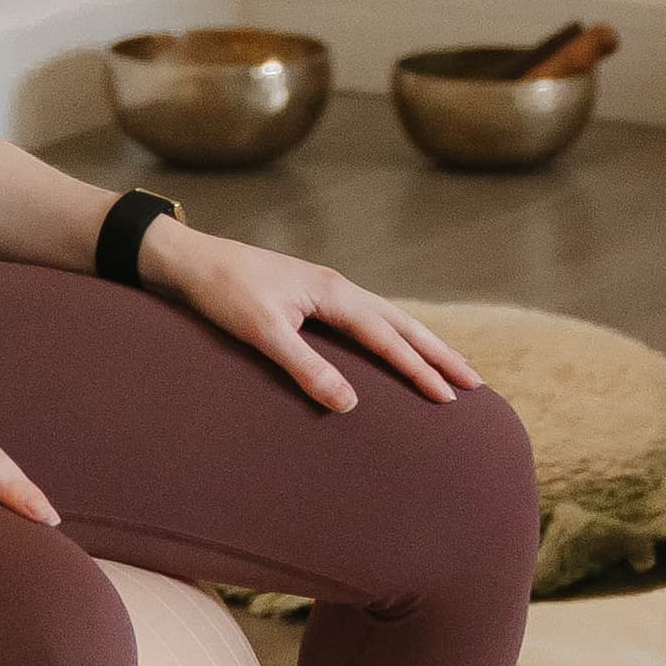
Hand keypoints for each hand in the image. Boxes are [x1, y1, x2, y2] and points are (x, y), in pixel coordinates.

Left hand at [136, 221, 479, 416]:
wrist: (189, 260)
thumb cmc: (223, 294)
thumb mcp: (263, 333)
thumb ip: (305, 368)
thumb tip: (350, 405)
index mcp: (334, 294)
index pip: (389, 339)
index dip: (421, 370)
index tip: (452, 398)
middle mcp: (338, 287)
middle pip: (403, 323)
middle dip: (440, 354)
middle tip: (476, 383)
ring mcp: (326, 289)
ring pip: (389, 318)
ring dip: (421, 343)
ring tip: (448, 366)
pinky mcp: (311, 295)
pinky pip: (367, 318)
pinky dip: (391, 335)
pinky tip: (391, 347)